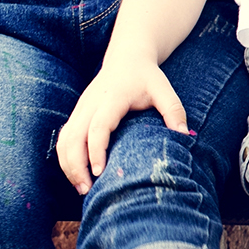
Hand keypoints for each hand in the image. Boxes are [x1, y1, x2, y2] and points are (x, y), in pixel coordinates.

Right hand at [57, 59, 186, 194]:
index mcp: (112, 98)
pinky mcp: (76, 114)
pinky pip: (64, 138)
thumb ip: (174, 110)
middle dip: (76, 165)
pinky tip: (76, 175)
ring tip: (80, 187)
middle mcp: (90, 104)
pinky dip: (65, 158)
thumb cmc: (146, 77)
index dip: (96, 150)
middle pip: (73, 138)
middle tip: (86, 190)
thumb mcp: (164, 89)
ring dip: (67, 165)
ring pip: (63, 140)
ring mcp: (80, 109)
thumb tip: (185, 135)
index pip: (98, 127)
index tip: (100, 172)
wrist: (126, 59)